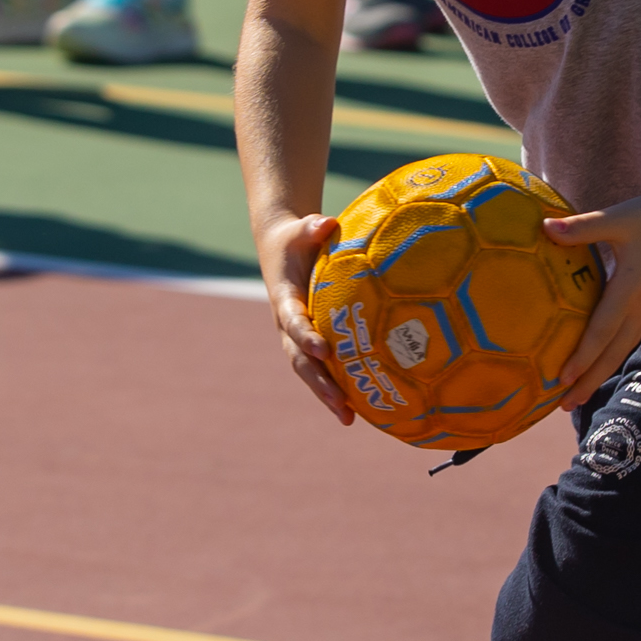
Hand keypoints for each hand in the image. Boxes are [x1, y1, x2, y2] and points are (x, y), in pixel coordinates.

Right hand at [256, 207, 356, 424]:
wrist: (281, 250)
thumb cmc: (295, 238)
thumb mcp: (300, 229)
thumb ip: (311, 227)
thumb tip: (327, 222)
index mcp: (285, 299)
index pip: (294, 322)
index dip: (306, 336)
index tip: (323, 349)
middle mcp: (288, 325)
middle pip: (300, 360)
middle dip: (319, 383)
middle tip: (340, 402)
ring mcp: (296, 338)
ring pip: (309, 372)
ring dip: (327, 395)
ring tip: (349, 418)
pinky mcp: (309, 343)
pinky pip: (320, 370)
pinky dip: (336, 389)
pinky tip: (358, 410)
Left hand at [539, 191, 640, 404]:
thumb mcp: (618, 218)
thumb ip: (582, 227)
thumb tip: (544, 227)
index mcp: (630, 288)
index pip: (602, 330)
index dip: (582, 356)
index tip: (562, 378)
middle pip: (613, 353)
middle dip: (589, 381)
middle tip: (564, 405)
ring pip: (622, 350)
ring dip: (600, 374)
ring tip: (578, 396)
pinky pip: (628, 338)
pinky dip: (611, 357)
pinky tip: (599, 363)